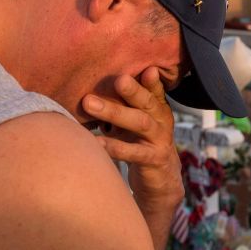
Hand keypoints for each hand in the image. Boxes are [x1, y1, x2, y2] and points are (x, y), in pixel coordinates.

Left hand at [80, 69, 183, 215]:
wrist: (160, 182)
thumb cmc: (140, 145)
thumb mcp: (134, 122)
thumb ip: (123, 104)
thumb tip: (91, 84)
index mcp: (157, 109)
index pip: (153, 90)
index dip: (150, 80)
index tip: (145, 68)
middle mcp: (161, 121)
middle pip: (146, 102)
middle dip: (131, 90)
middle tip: (116, 80)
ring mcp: (159, 141)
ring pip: (139, 123)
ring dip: (114, 112)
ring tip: (89, 103)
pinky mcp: (153, 161)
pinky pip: (133, 153)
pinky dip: (114, 147)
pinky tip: (95, 142)